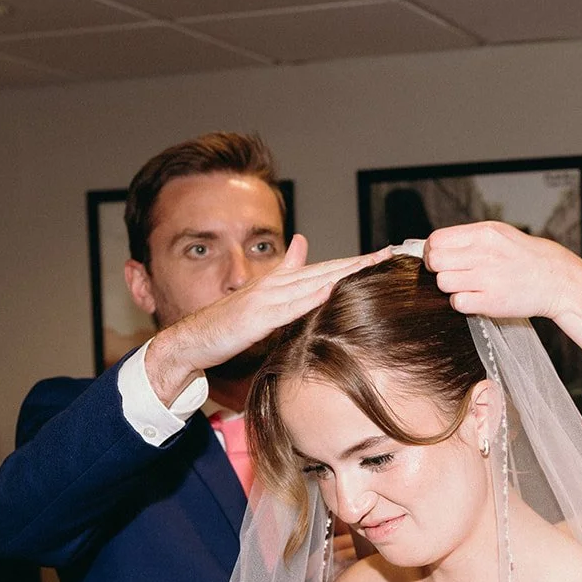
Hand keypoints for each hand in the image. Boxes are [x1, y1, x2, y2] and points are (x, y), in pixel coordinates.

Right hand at [147, 240, 393, 403]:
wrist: (193, 339)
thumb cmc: (228, 322)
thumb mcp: (262, 296)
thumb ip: (285, 271)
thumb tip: (302, 242)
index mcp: (280, 282)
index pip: (323, 269)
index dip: (353, 261)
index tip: (381, 255)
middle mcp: (275, 285)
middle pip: (323, 270)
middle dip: (357, 262)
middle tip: (388, 253)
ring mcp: (266, 300)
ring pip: (311, 283)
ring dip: (341, 274)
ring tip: (369, 266)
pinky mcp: (257, 318)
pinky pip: (288, 307)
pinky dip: (310, 298)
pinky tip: (330, 291)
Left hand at [424, 222, 581, 321]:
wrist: (554, 279)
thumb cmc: (524, 257)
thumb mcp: (498, 234)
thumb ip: (468, 238)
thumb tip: (435, 246)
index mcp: (484, 234)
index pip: (437, 240)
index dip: (432, 251)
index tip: (438, 259)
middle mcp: (484, 254)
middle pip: (435, 261)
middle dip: (436, 269)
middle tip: (449, 273)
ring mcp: (487, 279)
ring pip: (443, 282)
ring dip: (449, 287)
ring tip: (465, 286)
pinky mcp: (491, 302)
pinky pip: (457, 302)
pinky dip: (461, 302)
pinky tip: (473, 298)